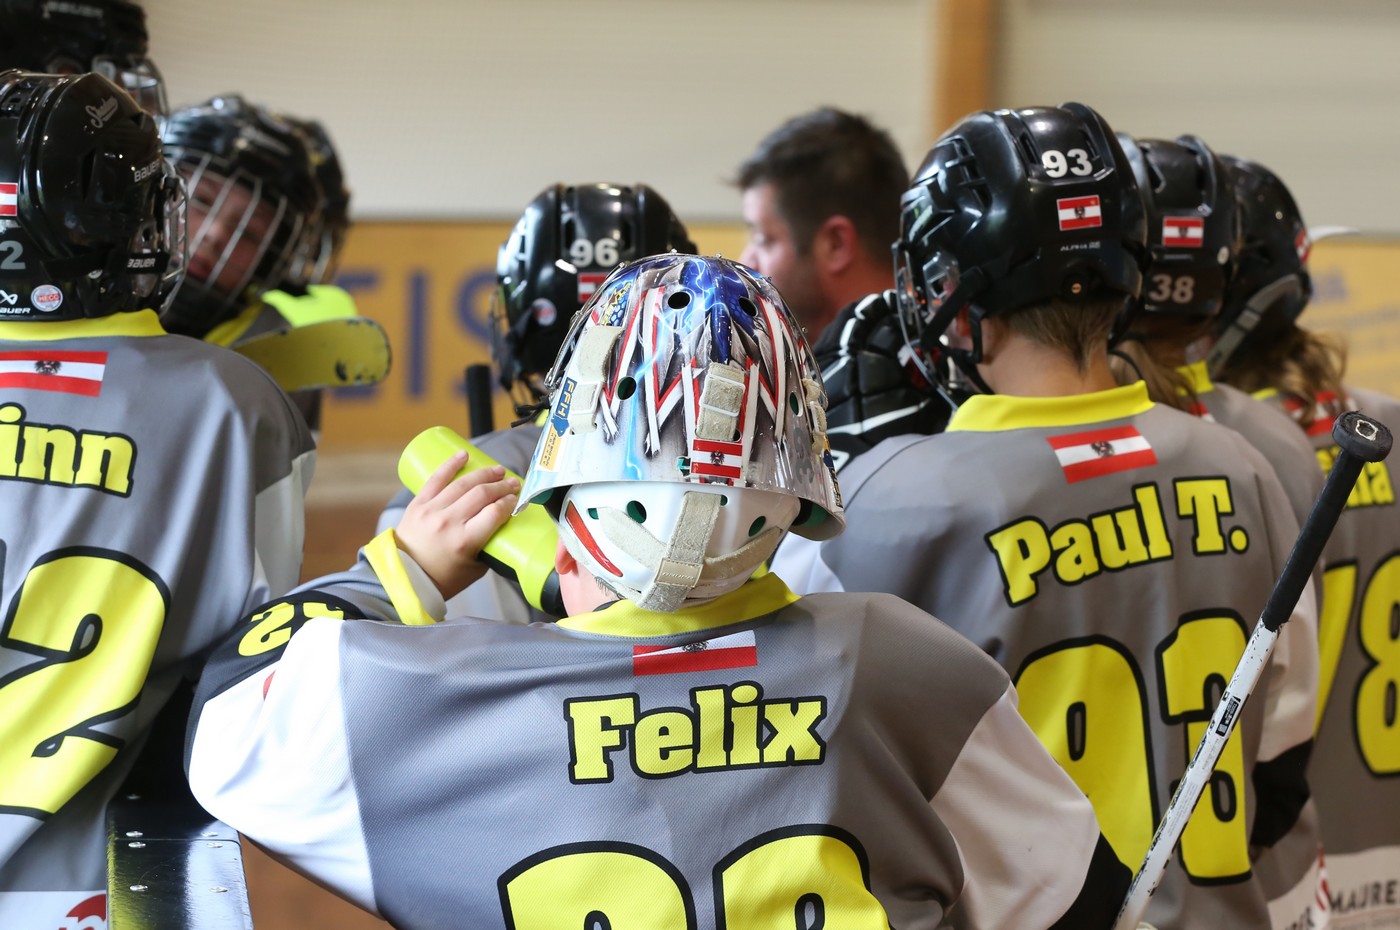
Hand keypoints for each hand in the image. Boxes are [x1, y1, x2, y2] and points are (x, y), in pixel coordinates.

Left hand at [394, 451, 519, 598]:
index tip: (516, 500)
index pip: (494, 513)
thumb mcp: (475, 569)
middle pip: (481, 495)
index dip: (509, 503)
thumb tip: (503, 528)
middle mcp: (448, 523)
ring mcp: (431, 511)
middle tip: (513, 483)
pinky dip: (450, 465)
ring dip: (484, 474)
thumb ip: (490, 549)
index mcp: (464, 542)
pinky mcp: (418, 504)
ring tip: (498, 471)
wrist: (404, 577)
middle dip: (501, 486)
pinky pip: (436, 479)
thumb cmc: (442, 578)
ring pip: (462, 484)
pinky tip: (464, 455)